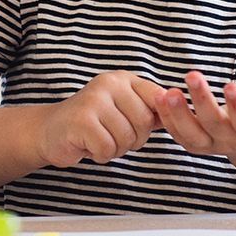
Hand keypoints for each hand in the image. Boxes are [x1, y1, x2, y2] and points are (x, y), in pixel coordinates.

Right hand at [39, 72, 161, 167]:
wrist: (51, 131)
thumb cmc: (93, 123)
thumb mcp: (123, 111)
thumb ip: (150, 111)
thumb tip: (183, 113)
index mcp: (124, 79)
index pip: (158, 98)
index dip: (156, 120)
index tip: (141, 128)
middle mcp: (109, 83)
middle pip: (145, 122)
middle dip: (134, 140)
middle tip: (114, 137)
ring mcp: (94, 100)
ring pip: (127, 138)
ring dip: (116, 149)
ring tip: (100, 140)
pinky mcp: (81, 120)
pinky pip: (108, 148)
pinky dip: (101, 155)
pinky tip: (89, 146)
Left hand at [154, 71, 235, 167]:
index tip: (230, 86)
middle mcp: (230, 140)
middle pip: (213, 123)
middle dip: (202, 101)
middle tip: (192, 75)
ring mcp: (210, 144)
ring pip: (191, 134)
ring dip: (177, 113)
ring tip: (166, 91)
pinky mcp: (194, 142)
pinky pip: (177, 133)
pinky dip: (166, 117)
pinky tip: (157, 96)